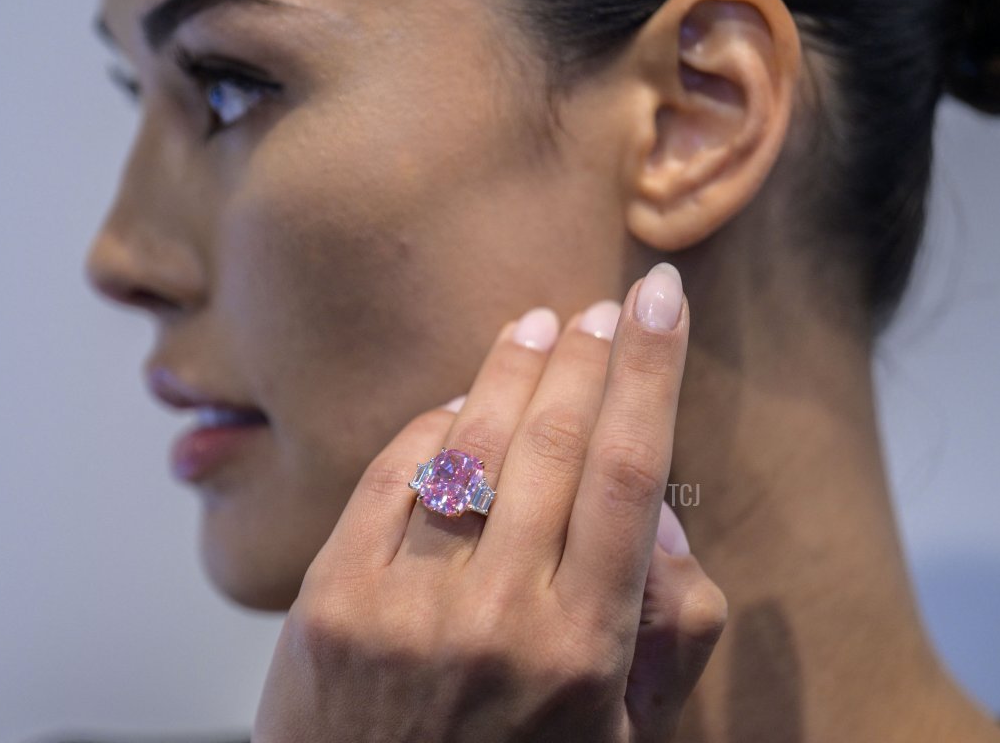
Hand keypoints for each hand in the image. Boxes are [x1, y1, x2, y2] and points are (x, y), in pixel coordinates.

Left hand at [254, 263, 725, 742]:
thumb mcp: (623, 729)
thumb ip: (668, 625)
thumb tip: (659, 508)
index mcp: (586, 648)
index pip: (631, 472)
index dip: (650, 371)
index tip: (665, 298)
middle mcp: (498, 616)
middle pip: (553, 442)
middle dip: (588, 357)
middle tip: (607, 307)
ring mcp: (406, 606)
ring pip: (469, 447)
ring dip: (510, 373)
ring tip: (539, 327)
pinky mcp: (331, 603)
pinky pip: (389, 480)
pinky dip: (428, 430)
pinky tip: (456, 403)